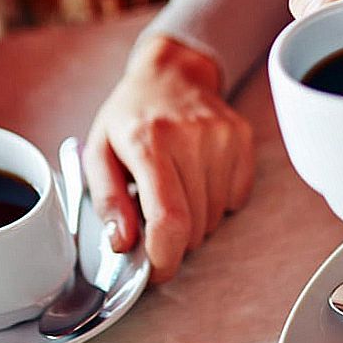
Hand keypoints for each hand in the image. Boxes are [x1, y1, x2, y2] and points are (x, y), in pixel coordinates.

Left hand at [83, 36, 254, 282]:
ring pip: (217, 216)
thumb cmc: (130, 117)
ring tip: (176, 188)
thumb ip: (108, 202)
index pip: (170, 219)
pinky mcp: (242, 139)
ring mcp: (222, 137)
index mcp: (148, 142)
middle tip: (156, 214)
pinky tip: (199, 176)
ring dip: (196, 218)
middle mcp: (190, 137)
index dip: (165, 257)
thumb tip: (122, 244)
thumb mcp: (99, 153)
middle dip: (175, 237)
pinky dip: (218, 200)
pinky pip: (237, 198)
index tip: (156, 270)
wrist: (171, 72)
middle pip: (195, 225)